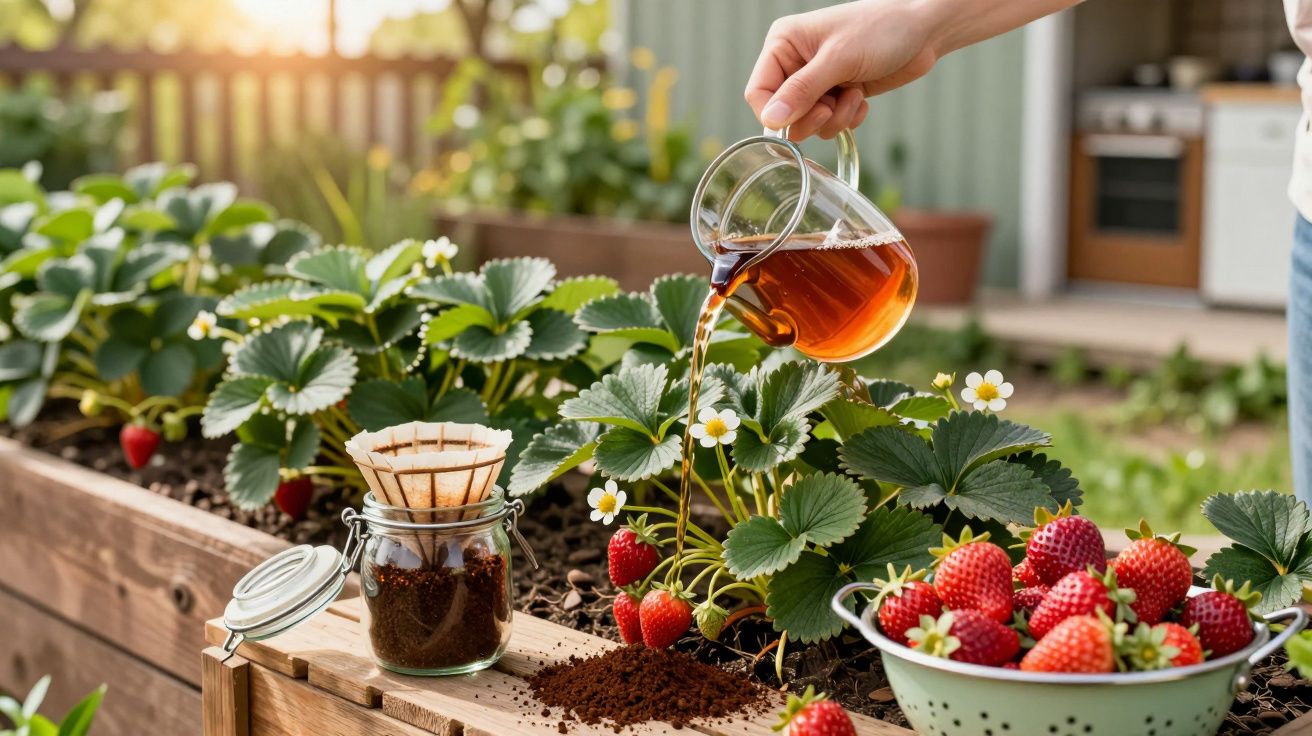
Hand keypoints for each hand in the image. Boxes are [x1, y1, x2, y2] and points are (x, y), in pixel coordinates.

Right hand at [744, 0, 938, 140]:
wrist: (923, 31)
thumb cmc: (881, 30)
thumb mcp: (838, 59)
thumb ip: (802, 90)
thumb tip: (771, 119)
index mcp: (783, 44)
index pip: (758, 92)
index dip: (776, 113)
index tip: (804, 115)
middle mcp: (795, 63)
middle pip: (782, 114)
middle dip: (811, 117)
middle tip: (831, 107)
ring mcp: (817, 81)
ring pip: (807, 123)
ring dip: (834, 118)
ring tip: (854, 95)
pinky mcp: (836, 94)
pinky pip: (829, 124)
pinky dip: (847, 118)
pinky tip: (861, 99)